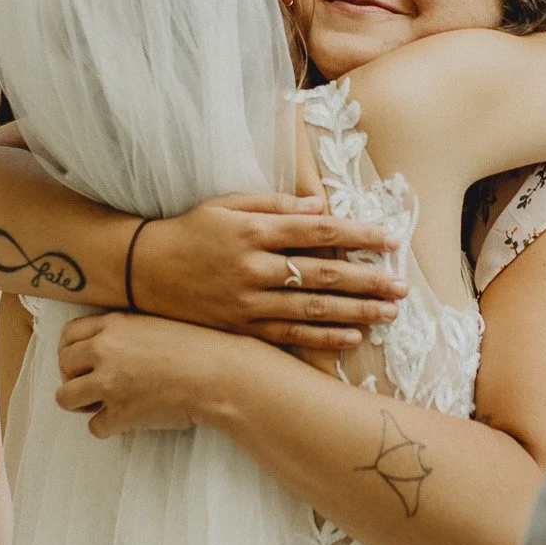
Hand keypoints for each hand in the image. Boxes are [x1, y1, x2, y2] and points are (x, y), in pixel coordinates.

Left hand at [54, 311, 247, 437]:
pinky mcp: (120, 413)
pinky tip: (125, 420)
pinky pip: (94, 426)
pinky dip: (107, 427)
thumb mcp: (156, 323)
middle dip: (74, 377)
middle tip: (93, 385)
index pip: (68, 335)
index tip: (80, 361)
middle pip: (63, 366)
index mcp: (114, 325)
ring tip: (101, 404)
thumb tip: (106, 347)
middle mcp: (105, 351)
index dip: (70, 350)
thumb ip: (126, 332)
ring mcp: (110, 383)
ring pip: (65, 398)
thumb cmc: (200, 347)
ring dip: (80, 404)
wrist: (221, 373)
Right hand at [135, 193, 406, 350]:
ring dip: (355, 313)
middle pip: (322, 276)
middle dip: (367, 282)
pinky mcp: (240, 330)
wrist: (143, 271)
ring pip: (311, 310)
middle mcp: (252, 269)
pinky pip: (289, 337)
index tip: (390, 239)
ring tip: (389, 313)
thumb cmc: (191, 231)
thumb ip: (277, 205)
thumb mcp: (228, 205)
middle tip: (402, 286)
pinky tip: (352, 339)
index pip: (317, 232)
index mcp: (252, 232)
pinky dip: (322, 339)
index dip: (357, 236)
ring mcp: (247, 303)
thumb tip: (322, 207)